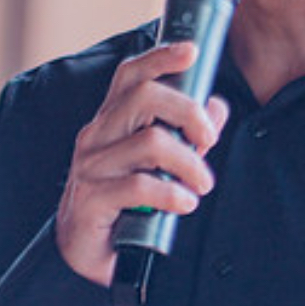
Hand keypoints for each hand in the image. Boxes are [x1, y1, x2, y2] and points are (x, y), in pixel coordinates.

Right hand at [56, 40, 228, 285]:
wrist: (87, 253)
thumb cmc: (125, 203)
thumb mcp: (159, 164)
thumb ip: (187, 134)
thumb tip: (216, 105)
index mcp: (111, 120)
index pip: (131, 74)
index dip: (160, 57)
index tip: (192, 52)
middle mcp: (97, 135)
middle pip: (144, 96)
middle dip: (189, 113)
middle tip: (208, 141)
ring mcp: (91, 166)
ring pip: (150, 142)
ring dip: (189, 164)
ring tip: (202, 184)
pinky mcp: (91, 199)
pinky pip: (140, 186)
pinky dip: (172, 194)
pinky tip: (184, 204)